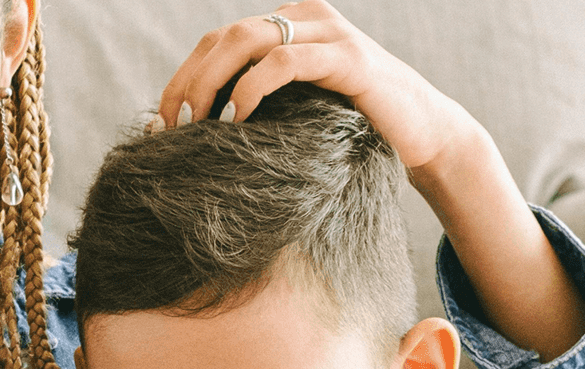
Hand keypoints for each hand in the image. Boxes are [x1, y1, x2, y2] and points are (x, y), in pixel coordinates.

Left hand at [155, 1, 486, 176]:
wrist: (422, 136)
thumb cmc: (354, 129)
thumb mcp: (297, 107)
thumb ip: (257, 97)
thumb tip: (192, 123)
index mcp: (290, 22)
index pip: (218, 40)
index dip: (183, 77)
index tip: (161, 122)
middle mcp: (307, 15)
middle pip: (225, 37)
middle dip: (188, 81)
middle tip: (169, 126)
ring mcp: (329, 32)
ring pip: (248, 41)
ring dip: (210, 83)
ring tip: (195, 125)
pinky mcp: (349, 58)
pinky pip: (285, 62)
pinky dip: (251, 88)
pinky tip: (236, 119)